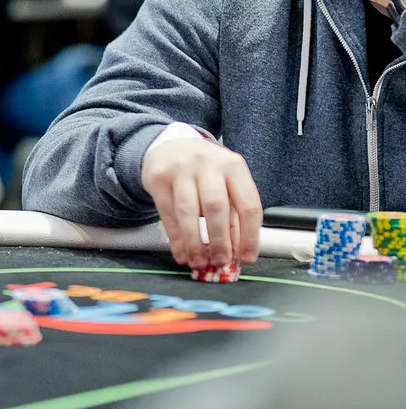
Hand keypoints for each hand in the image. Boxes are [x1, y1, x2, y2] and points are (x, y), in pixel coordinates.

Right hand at [140, 131, 261, 268]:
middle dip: (219, 240)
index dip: (250, 236)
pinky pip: (167, 214)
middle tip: (220, 262)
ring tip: (199, 262)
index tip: (246, 258)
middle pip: (216, 206)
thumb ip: (234, 214)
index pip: (248, 204)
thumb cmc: (206, 170)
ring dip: (195, 242)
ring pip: (188, 212)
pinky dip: (175, 239)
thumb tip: (237, 251)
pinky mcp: (158, 179)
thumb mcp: (226, 183)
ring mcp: (180, 170)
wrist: (171, 145)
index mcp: (233, 166)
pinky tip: (182, 253)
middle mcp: (207, 164)